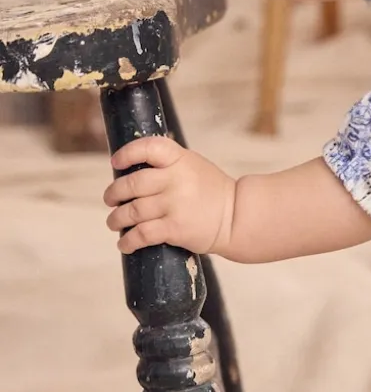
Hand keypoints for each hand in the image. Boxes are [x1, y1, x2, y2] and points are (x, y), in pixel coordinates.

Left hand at [104, 136, 235, 255]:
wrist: (237, 217)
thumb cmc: (212, 192)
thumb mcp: (194, 166)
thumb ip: (168, 165)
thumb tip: (130, 172)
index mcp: (180, 159)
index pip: (148, 148)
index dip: (127, 153)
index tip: (116, 163)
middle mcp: (176, 180)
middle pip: (131, 184)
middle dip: (113, 194)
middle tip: (111, 200)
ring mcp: (175, 204)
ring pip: (131, 212)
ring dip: (116, 219)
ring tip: (114, 223)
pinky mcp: (175, 228)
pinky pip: (142, 235)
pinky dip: (128, 241)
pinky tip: (125, 244)